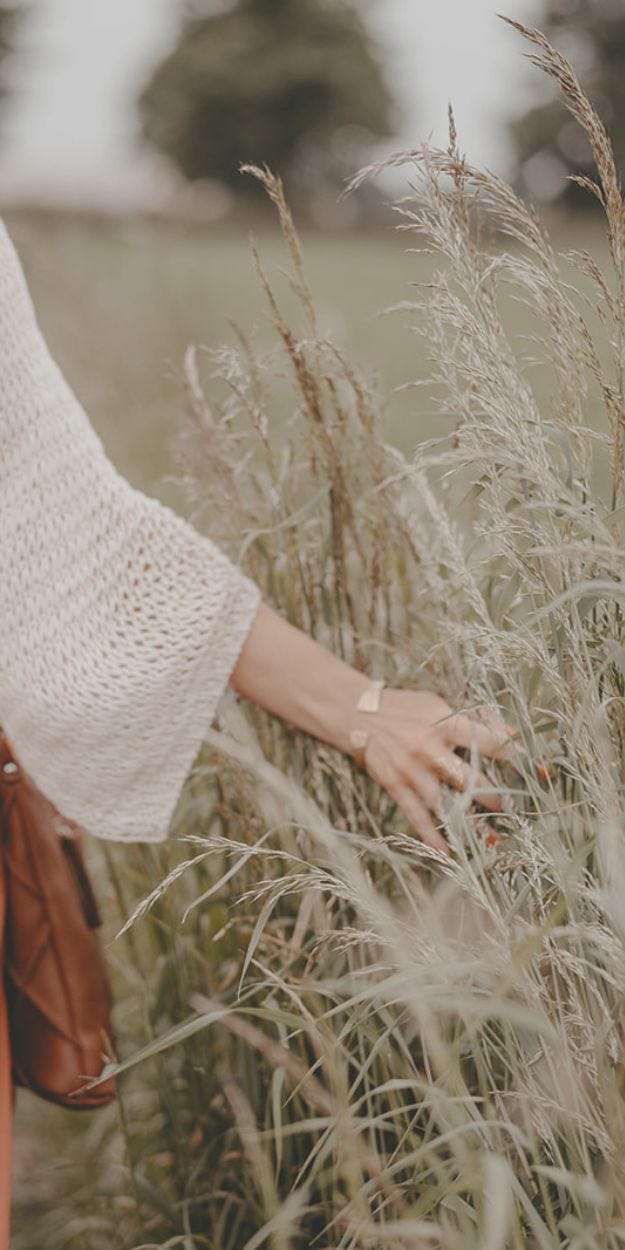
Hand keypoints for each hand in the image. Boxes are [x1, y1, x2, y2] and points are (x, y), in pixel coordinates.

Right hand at [351, 688, 517, 856]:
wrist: (355, 712)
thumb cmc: (405, 707)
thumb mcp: (438, 704)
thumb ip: (470, 720)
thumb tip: (508, 736)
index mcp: (444, 722)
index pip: (489, 742)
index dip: (515, 757)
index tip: (535, 772)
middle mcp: (430, 748)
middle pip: (472, 779)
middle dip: (497, 798)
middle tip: (518, 811)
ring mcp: (412, 770)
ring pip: (447, 804)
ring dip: (471, 824)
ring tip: (494, 839)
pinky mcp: (396, 786)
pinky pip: (417, 817)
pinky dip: (433, 838)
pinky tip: (448, 854)